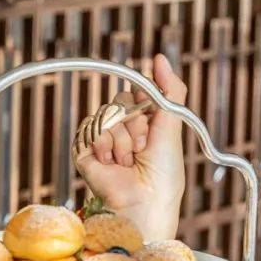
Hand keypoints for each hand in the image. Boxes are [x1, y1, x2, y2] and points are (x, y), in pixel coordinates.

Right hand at [75, 53, 187, 242]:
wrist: (144, 203)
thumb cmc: (164, 173)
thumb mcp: (174, 124)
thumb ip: (171, 88)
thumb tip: (160, 57)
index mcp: (146, 123)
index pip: (138, 92)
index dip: (145, 101)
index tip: (151, 119)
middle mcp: (124, 130)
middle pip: (122, 100)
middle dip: (136, 124)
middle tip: (142, 149)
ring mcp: (104, 141)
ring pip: (107, 114)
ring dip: (122, 139)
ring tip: (128, 162)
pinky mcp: (85, 151)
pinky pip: (91, 127)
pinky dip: (104, 145)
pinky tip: (111, 164)